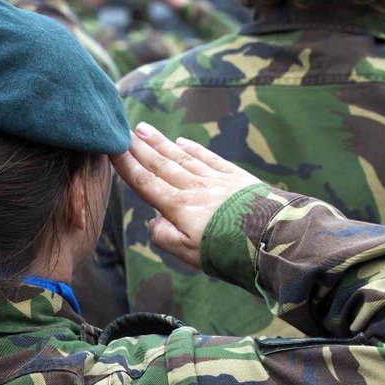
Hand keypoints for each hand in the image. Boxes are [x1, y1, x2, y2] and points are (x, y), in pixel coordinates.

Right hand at [111, 122, 260, 270]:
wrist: (272, 239)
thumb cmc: (228, 252)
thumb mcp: (188, 254)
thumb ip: (164, 237)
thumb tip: (153, 220)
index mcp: (178, 207)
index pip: (146, 183)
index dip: (127, 166)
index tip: (112, 149)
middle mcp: (193, 188)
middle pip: (161, 165)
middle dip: (139, 148)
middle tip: (122, 131)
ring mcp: (215, 180)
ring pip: (182, 157)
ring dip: (161, 143)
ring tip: (143, 129)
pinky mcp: (236, 177)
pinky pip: (209, 158)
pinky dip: (194, 149)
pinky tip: (183, 141)